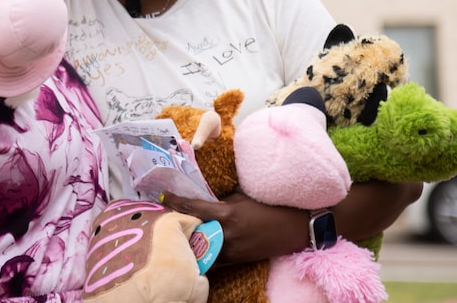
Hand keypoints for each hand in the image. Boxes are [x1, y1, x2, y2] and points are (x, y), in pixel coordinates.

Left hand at [161, 191, 306, 263]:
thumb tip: (202, 198)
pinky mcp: (236, 259)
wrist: (293, 228)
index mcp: (226, 214)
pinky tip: (194, 251)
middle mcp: (225, 234)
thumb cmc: (267, 206)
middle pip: (192, 231)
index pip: (193, 207)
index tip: (164, 196)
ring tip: (176, 236)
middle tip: (164, 218)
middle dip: (178, 225)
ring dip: (188, 243)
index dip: (176, 202)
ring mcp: (231, 249)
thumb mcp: (242, 197)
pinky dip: (203, 256)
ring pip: (201, 250)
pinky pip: (214, 260)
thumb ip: (221, 200)